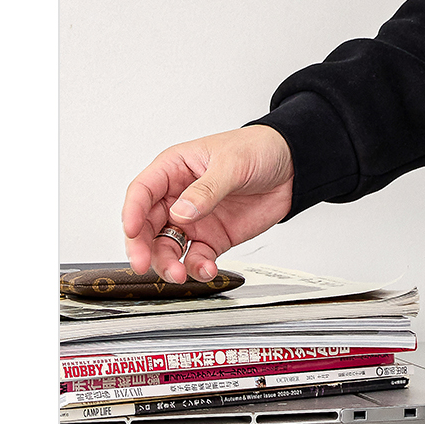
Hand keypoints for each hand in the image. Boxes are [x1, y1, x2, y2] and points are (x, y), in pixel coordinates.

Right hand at [121, 126, 294, 283]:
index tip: (131, 232)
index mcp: (175, 169)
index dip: (132, 212)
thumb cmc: (258, 149)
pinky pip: (196, 258)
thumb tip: (180, 212)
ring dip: (168, 263)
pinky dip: (197, 268)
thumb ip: (206, 189)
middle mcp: (178, 197)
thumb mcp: (232, 163)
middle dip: (143, 248)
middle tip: (145, 265)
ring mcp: (194, 220)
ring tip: (181, 274)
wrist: (293, 166)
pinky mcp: (212, 238)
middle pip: (147, 226)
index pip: (142, 192)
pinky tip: (207, 270)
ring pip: (167, 247)